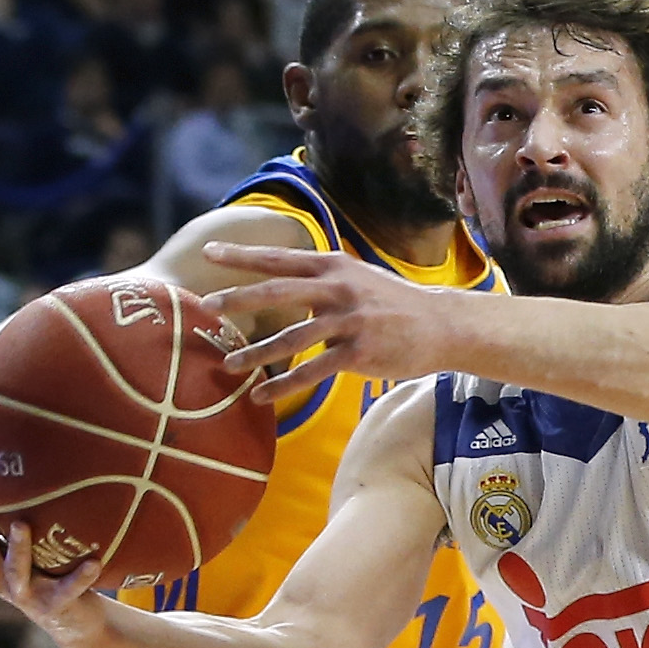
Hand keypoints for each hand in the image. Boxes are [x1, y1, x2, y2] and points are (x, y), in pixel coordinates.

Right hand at [0, 452, 114, 647]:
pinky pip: (66, 591)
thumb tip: (30, 446)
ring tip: (21, 525)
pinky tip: (95, 562)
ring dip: (16, 549)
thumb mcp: (35, 532)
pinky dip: (80, 578)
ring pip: (12, 572)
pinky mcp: (52, 608)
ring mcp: (22, 594)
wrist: (74, 619)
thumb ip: (25, 503)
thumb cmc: (50, 566)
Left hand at [208, 241, 479, 404]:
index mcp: (333, 266)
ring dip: (255, 353)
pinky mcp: (357, 353)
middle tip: (207, 306)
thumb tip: (286, 284)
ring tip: (229, 365)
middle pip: (278, 291)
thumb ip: (322, 279)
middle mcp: (337, 289)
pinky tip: (262, 395)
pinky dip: (284, 384)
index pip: (279, 258)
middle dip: (239, 298)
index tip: (210, 252)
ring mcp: (348, 321)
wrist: (440, 325)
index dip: (243, 256)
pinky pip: (312, 371)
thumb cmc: (393, 303)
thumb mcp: (357, 278)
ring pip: (291, 338)